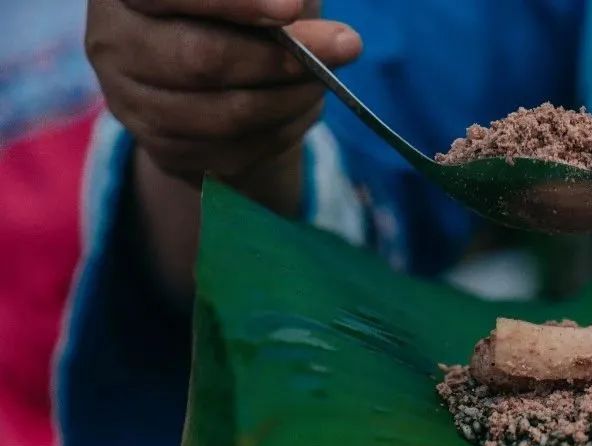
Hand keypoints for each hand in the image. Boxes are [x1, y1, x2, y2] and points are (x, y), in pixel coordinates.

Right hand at [86, 0, 361, 180]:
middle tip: (346, 45)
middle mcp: (112, 40)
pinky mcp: (159, 148)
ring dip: (291, 99)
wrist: (214, 74)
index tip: (292, 7)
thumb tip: (311, 19)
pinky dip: (280, 131)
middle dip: (281, 58)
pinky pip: (233, 151)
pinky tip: (298, 109)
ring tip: (324, 79)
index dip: (235, 2)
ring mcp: (129, 100)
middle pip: (201, 59)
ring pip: (224, 113)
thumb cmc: (241, 10)